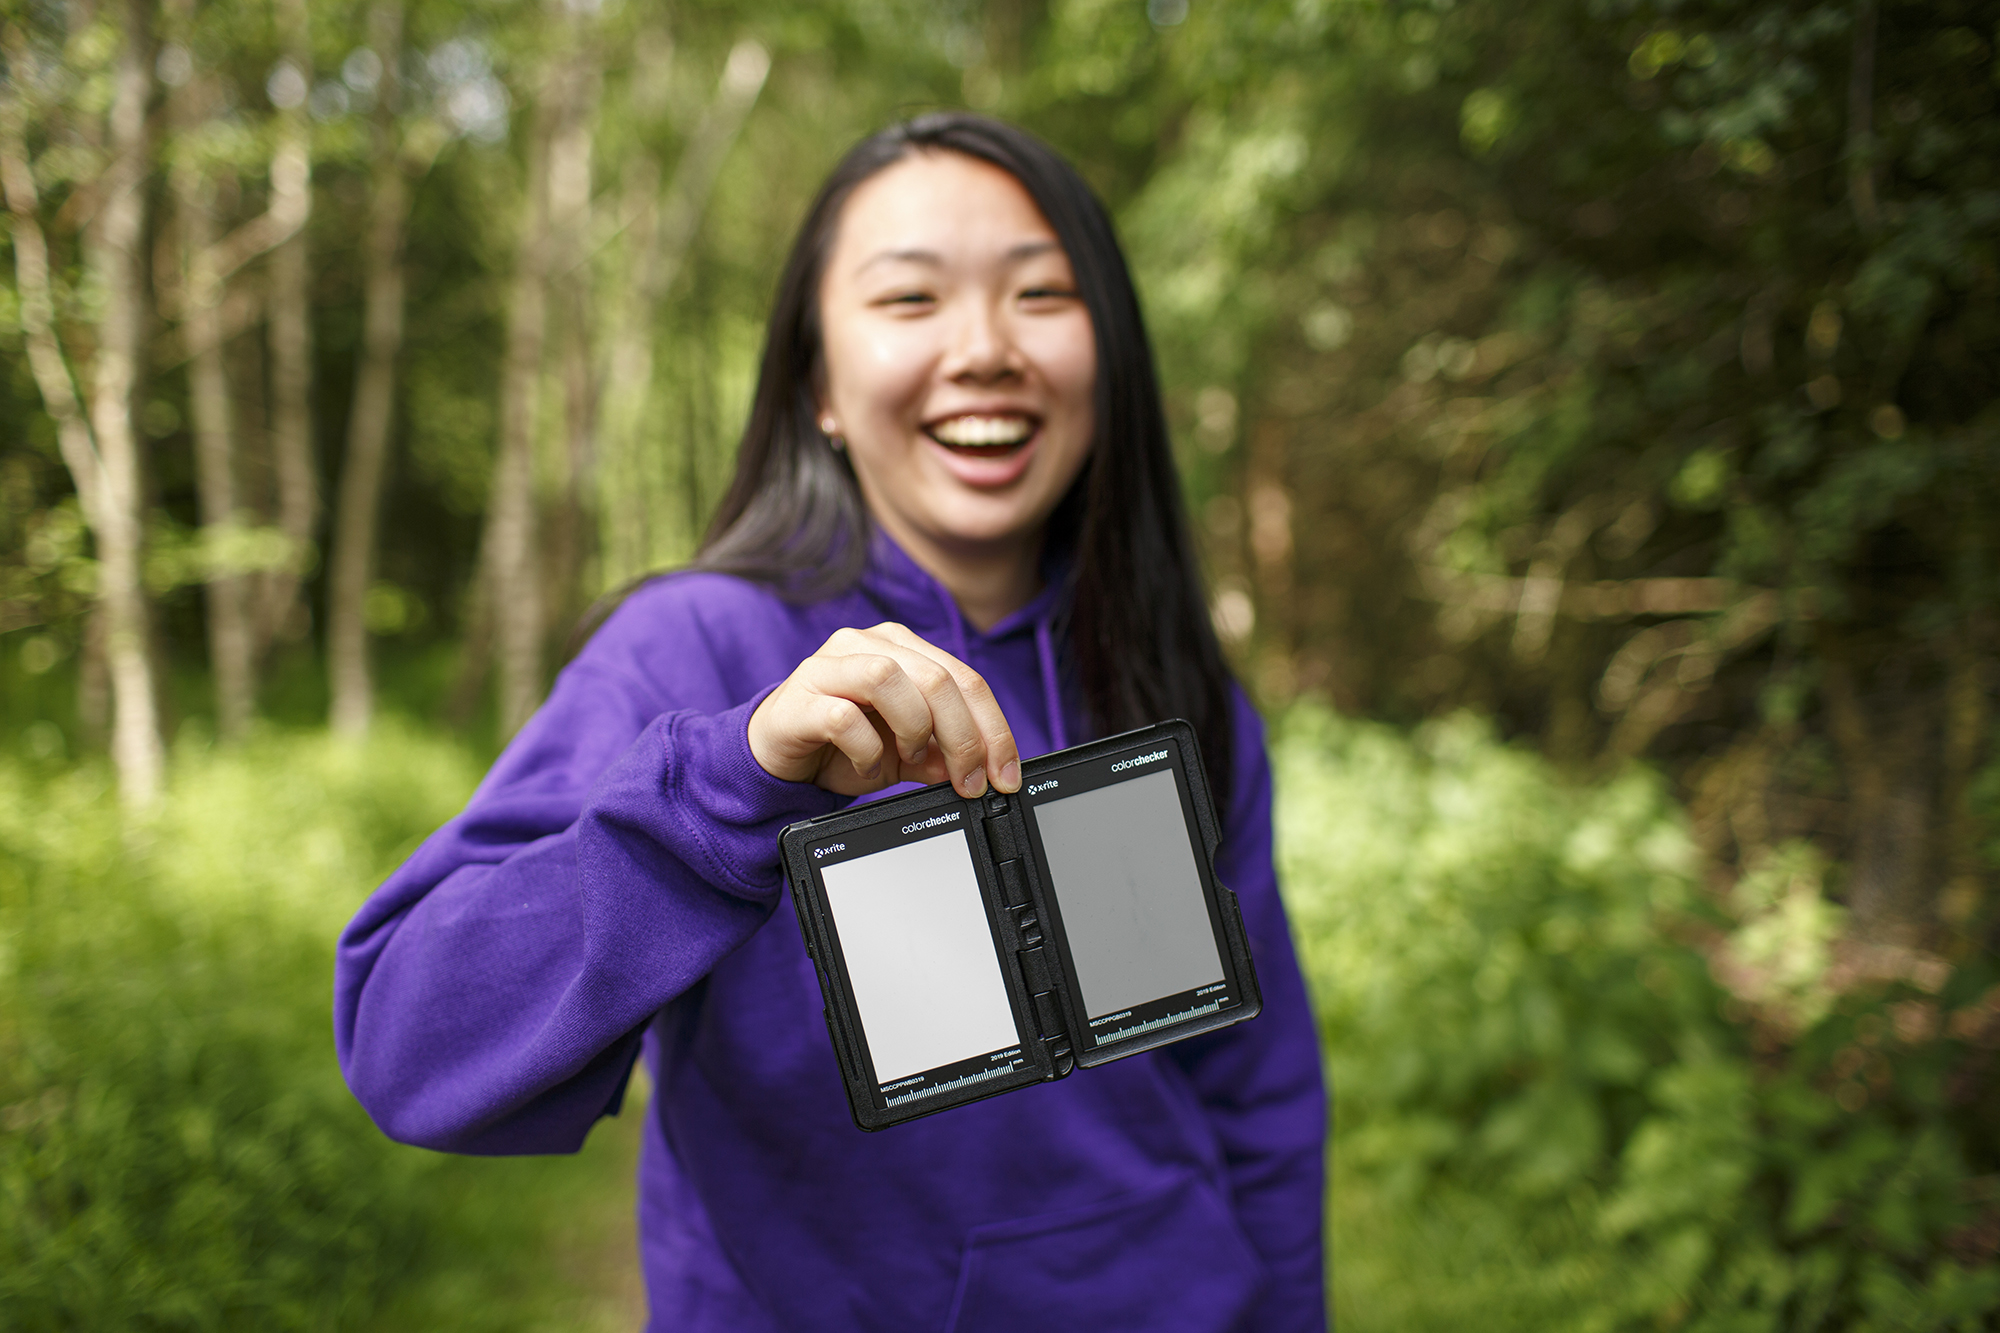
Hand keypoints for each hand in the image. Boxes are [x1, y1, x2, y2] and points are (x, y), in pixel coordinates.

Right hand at [748, 622, 1022, 797]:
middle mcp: (867, 644)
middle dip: (963, 737)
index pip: (965, 678)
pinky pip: (843, 716)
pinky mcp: (799, 697)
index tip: (1004, 775)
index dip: (993, 729)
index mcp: (902, 648)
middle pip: (936, 678)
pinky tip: (868, 765)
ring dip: (913, 729)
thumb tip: (976, 768)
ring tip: (908, 759)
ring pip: (889, 679)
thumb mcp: (903, 754)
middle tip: (968, 781)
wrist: (776, 755)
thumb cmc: (840, 744)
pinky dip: (867, 749)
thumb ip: (939, 756)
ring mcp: (829, 665)